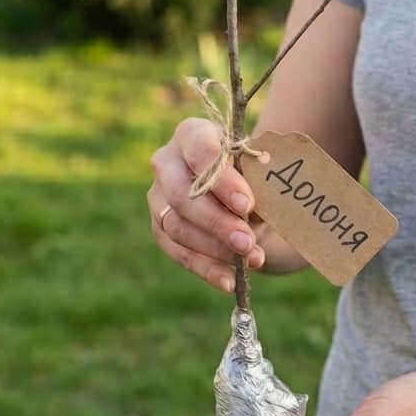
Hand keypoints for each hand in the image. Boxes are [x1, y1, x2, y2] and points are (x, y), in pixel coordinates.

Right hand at [148, 117, 265, 293]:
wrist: (240, 186)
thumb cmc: (251, 171)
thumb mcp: (258, 169)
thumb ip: (256, 184)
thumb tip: (253, 213)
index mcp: (191, 134)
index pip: (199, 151)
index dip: (222, 180)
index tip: (247, 203)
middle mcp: (166, 162)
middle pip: (181, 194)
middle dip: (217, 222)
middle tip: (247, 241)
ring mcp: (158, 196)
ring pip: (177, 226)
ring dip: (215, 248)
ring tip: (250, 259)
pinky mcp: (159, 227)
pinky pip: (177, 252)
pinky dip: (205, 268)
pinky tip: (229, 281)